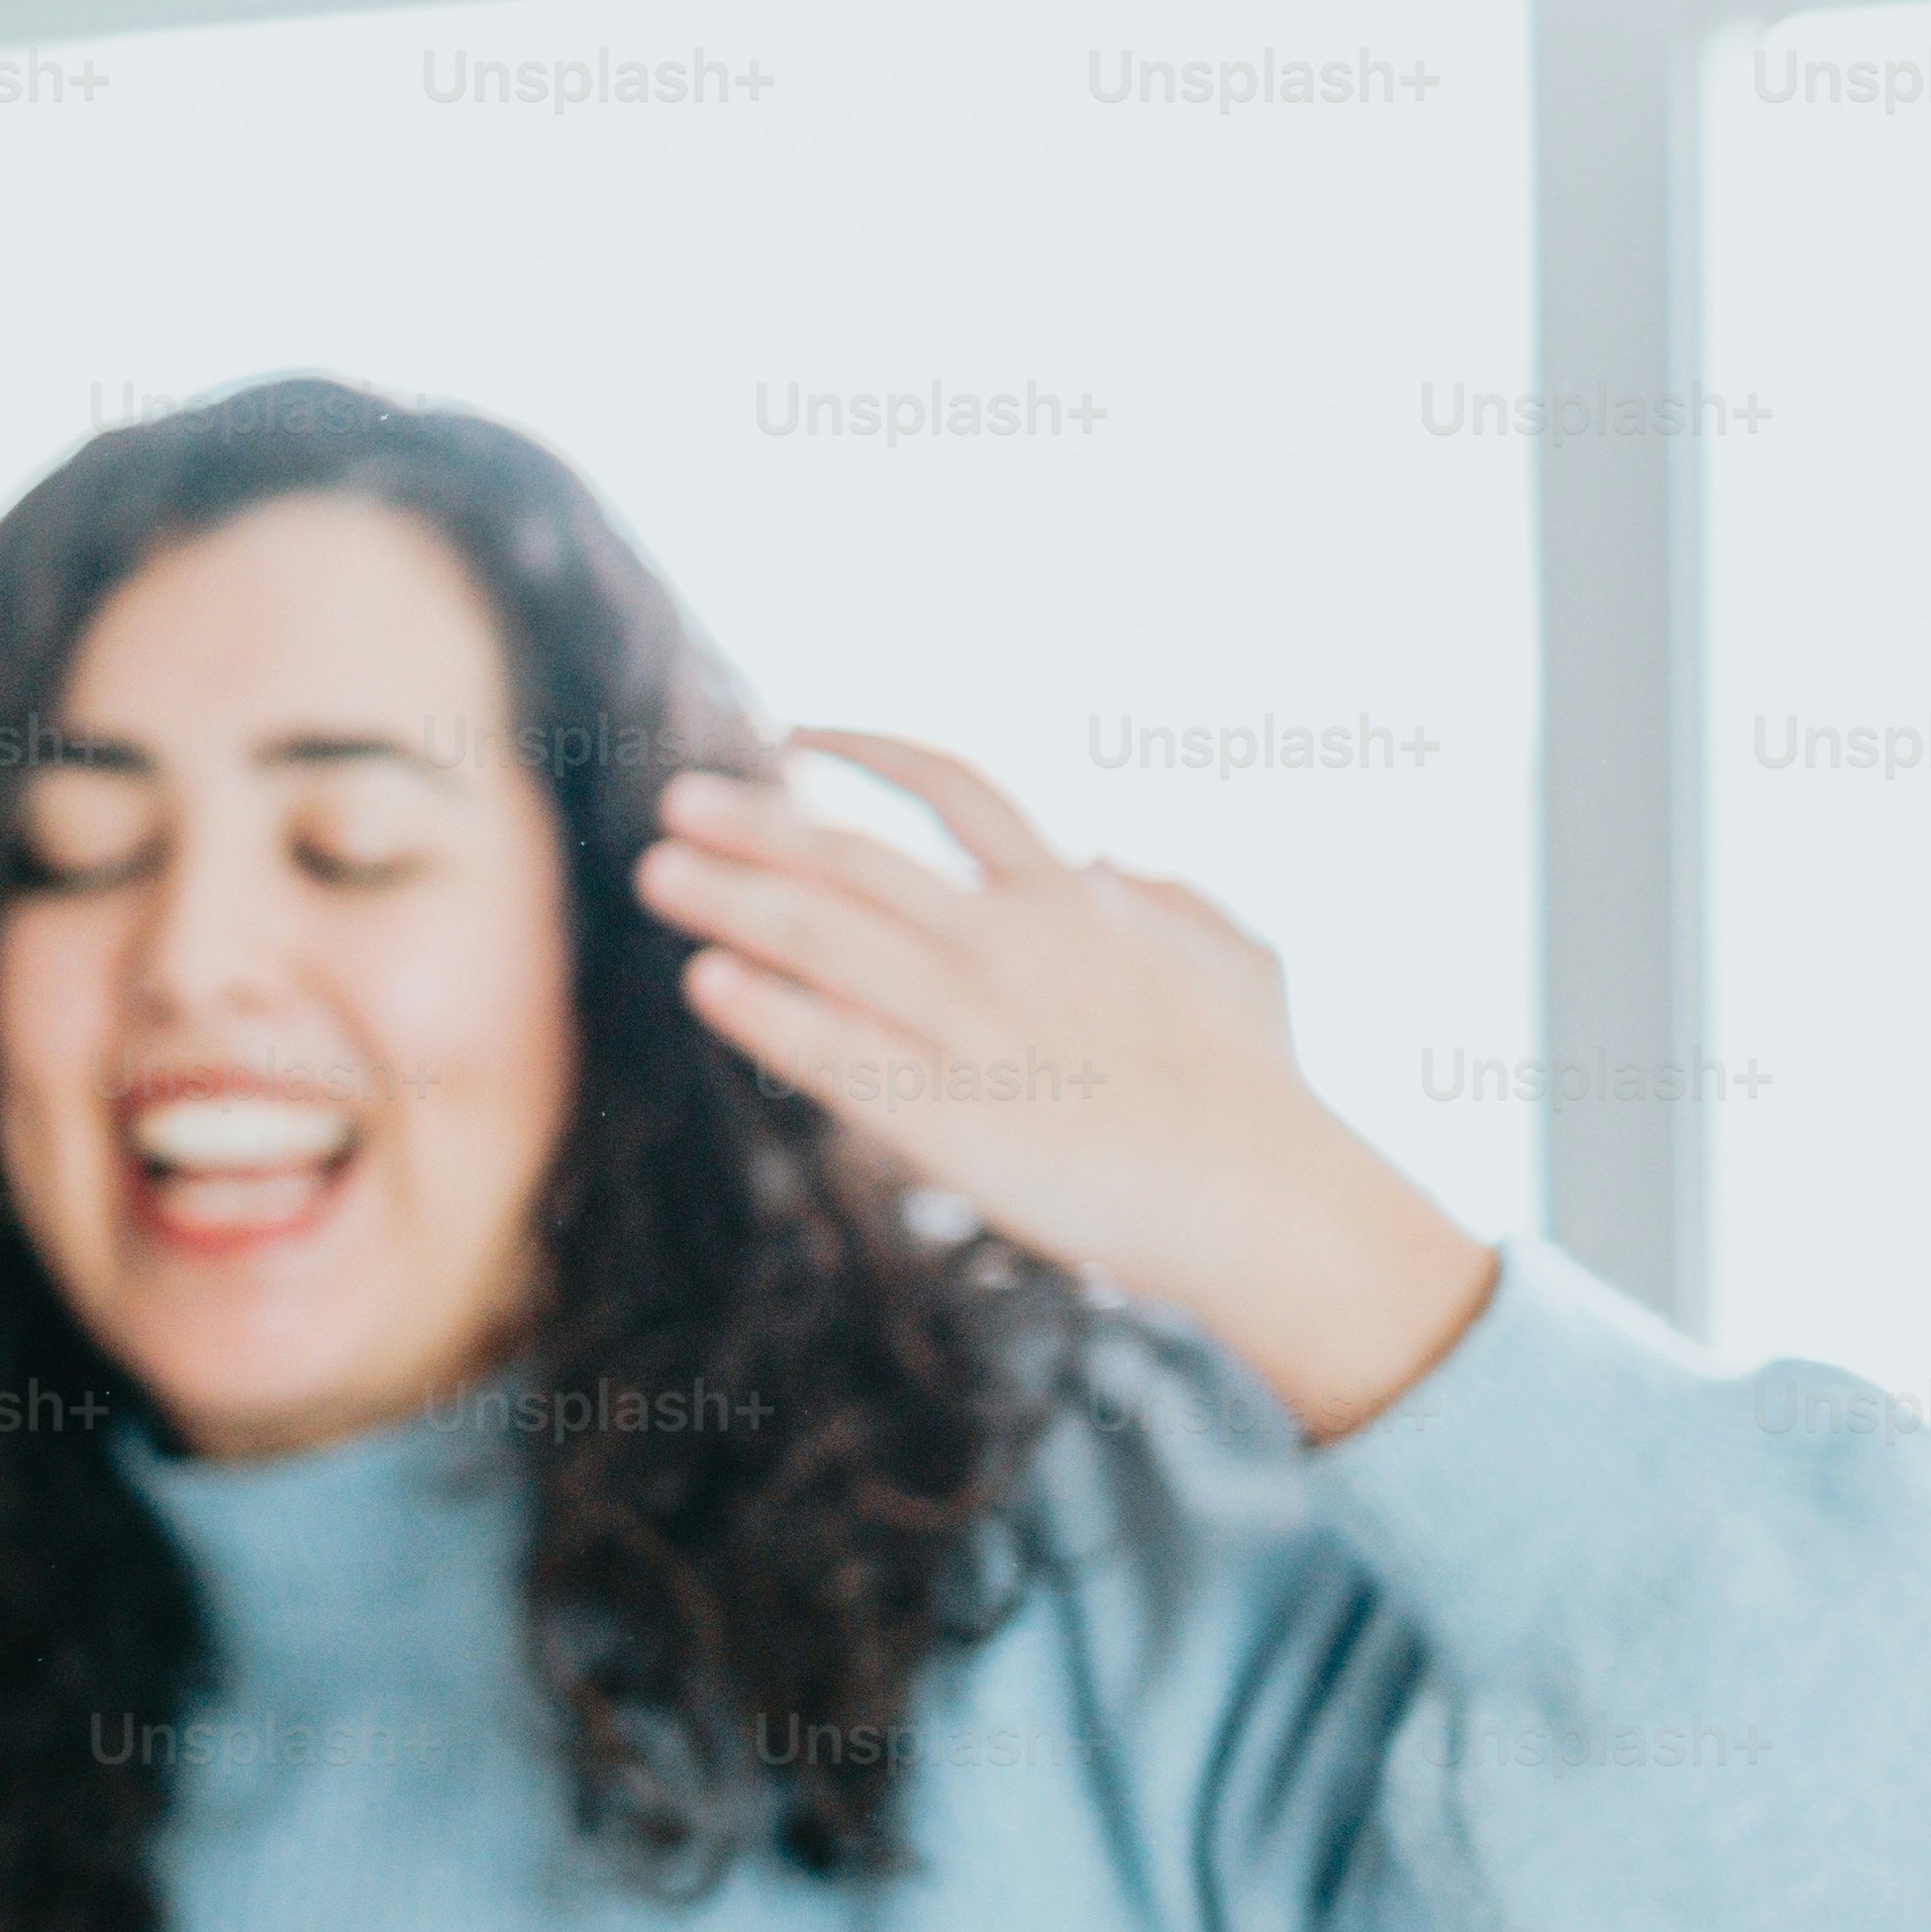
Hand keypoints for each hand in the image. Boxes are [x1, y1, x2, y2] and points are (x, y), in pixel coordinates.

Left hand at [632, 731, 1495, 1440]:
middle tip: (675, 803)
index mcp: (1076, 899)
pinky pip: (836, 1054)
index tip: (791, 730)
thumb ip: (1165, 896)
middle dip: (757, 826)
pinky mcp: (952, 1123)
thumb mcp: (1234, 956)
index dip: (865, 749)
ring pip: (828, 942)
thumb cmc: (1260, 1087)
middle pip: (857, 859)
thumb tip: (1106, 857)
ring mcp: (979, 1030)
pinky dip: (765, 1014)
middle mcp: (1015, 947)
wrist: (1270, 1201)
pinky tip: (705, 983)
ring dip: (734, 903)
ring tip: (660, 876)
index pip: (955, 785)